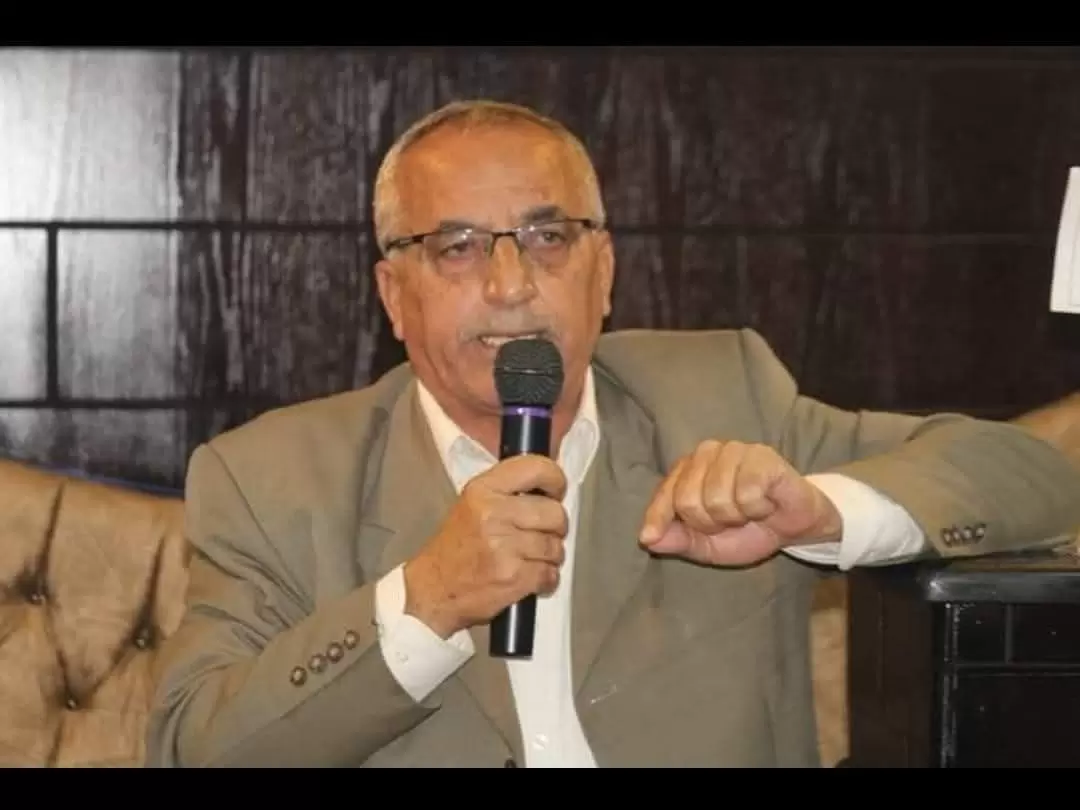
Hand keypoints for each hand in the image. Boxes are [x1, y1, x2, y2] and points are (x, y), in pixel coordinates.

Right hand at [403, 454, 567, 637]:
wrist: (432, 590)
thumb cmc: (455, 548)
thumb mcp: (472, 504)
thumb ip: (506, 492)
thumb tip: (549, 489)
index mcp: (483, 490)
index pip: (536, 468)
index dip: (555, 480)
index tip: (556, 492)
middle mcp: (493, 513)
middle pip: (554, 513)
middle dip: (556, 526)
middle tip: (542, 533)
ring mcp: (504, 546)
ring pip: (555, 546)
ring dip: (550, 556)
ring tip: (530, 559)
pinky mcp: (513, 577)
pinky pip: (550, 574)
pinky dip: (546, 579)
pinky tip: (529, 578)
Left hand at [638, 440, 841, 566]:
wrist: (794, 527)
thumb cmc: (748, 530)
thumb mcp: (707, 545)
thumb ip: (678, 539)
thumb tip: (648, 539)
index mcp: (688, 469)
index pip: (664, 495)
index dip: (658, 518)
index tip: (648, 537)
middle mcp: (707, 453)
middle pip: (688, 501)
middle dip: (711, 524)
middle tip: (732, 520)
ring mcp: (734, 450)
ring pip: (717, 499)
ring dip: (737, 517)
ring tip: (750, 511)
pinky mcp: (762, 455)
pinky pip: (747, 493)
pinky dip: (758, 509)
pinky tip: (766, 503)